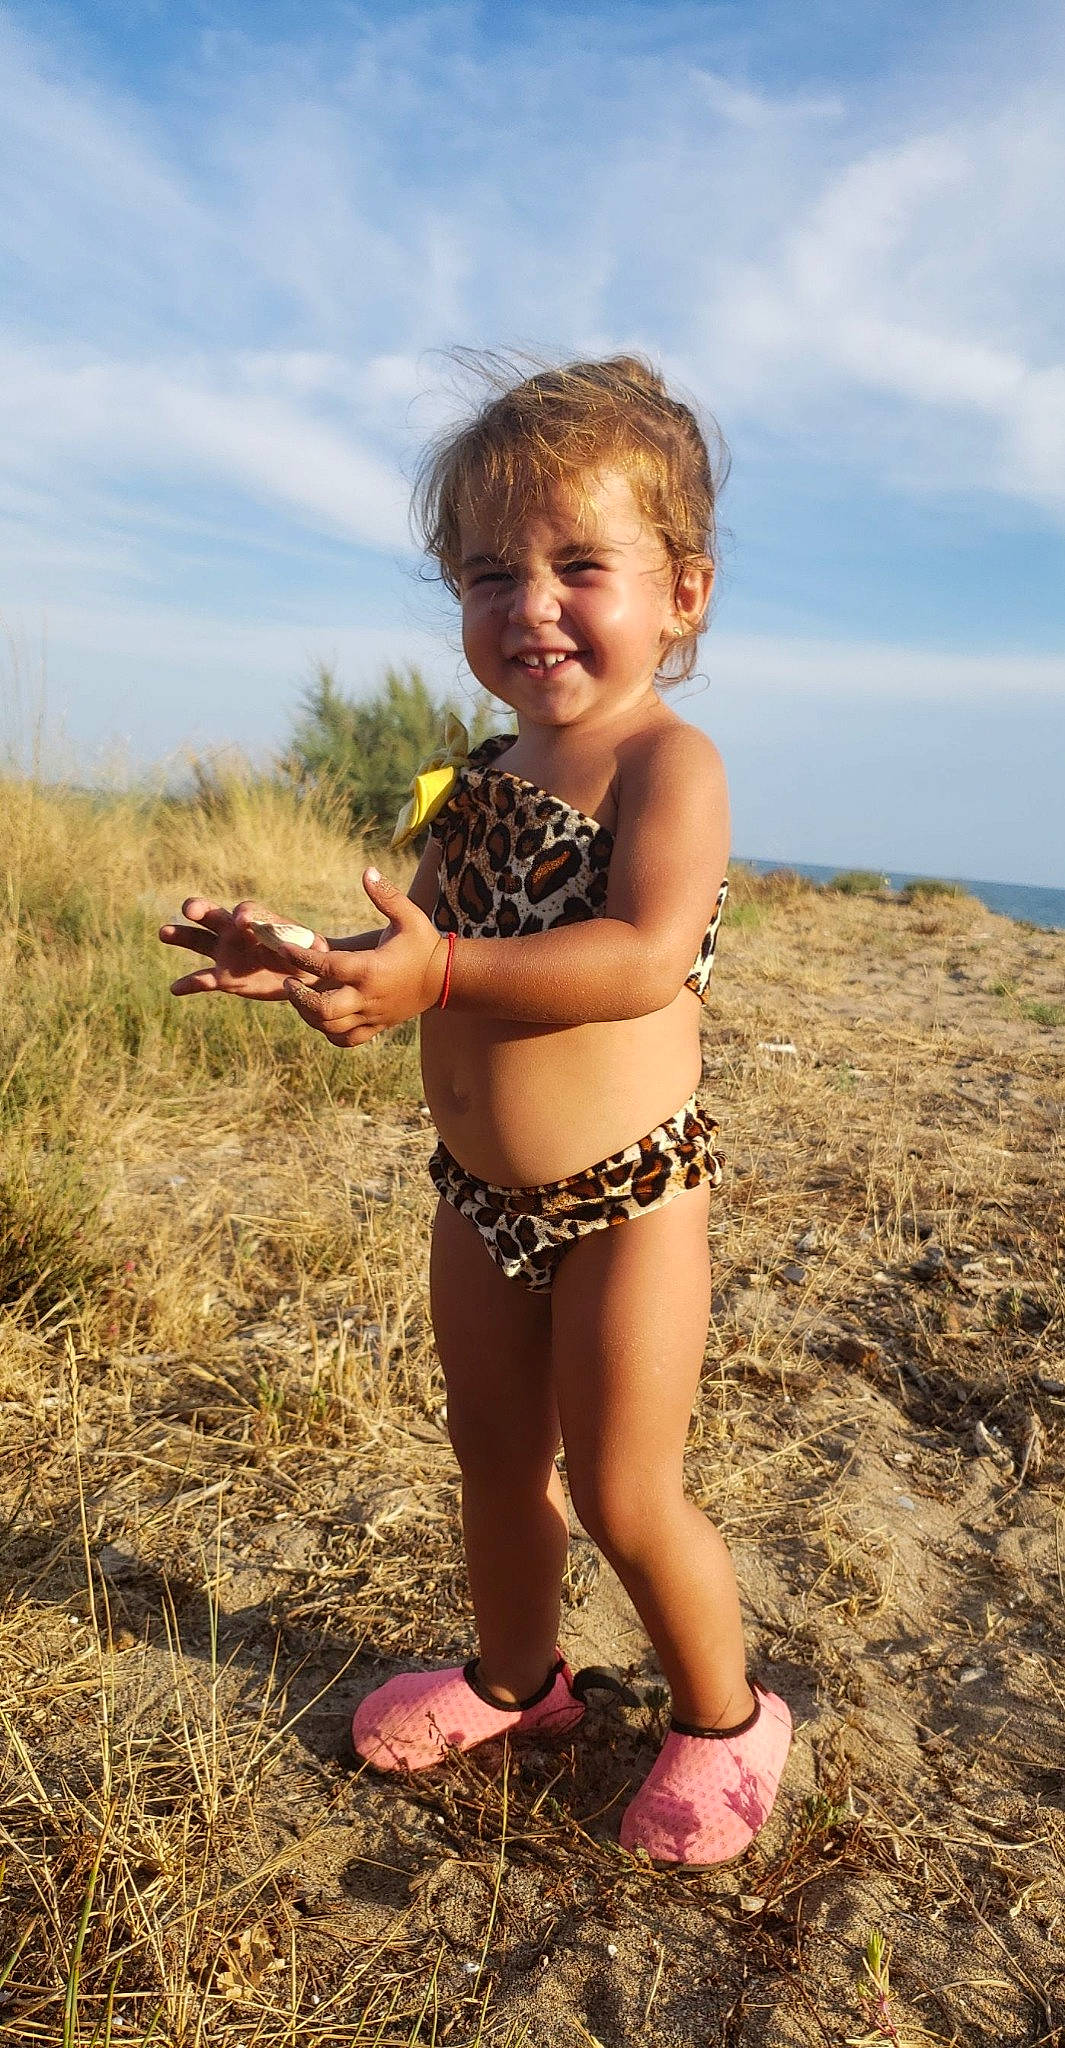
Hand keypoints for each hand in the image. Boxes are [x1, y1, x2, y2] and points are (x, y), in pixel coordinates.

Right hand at [158, 898, 328, 997]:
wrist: (304, 975)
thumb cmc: (309, 955)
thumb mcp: (311, 948)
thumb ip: (305, 944)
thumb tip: (312, 944)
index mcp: (259, 920)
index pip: (247, 911)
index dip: (244, 914)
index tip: (243, 920)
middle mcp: (236, 932)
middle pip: (213, 915)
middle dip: (200, 908)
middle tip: (190, 908)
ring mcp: (226, 954)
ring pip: (199, 942)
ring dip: (181, 935)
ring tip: (164, 932)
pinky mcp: (224, 977)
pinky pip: (203, 979)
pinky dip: (189, 984)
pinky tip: (174, 989)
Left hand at [269, 868, 448, 1045]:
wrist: (447, 979)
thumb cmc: (424, 945)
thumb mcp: (409, 916)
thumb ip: (387, 895)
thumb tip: (368, 871)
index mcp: (371, 968)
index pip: (326, 965)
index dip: (301, 957)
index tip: (285, 948)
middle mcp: (368, 996)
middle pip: (323, 1009)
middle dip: (299, 997)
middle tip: (289, 982)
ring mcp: (372, 1015)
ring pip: (330, 1027)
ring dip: (308, 1015)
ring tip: (299, 998)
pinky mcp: (377, 1027)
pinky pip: (346, 1040)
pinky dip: (328, 1032)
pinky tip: (321, 1018)